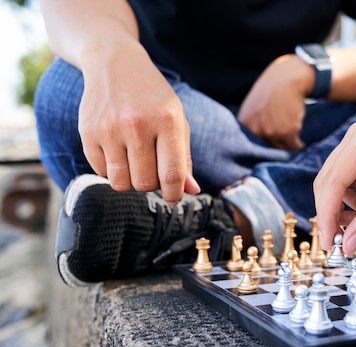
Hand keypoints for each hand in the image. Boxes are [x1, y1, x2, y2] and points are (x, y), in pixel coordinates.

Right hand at [78, 46, 198, 203]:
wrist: (115, 64)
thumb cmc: (153, 98)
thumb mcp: (177, 120)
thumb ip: (184, 158)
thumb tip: (191, 191)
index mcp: (167, 121)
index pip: (172, 174)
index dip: (174, 194)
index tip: (173, 198)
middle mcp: (137, 124)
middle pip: (145, 183)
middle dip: (151, 185)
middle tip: (151, 169)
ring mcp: (109, 128)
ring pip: (121, 183)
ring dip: (130, 181)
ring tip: (134, 162)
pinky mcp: (88, 132)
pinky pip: (101, 172)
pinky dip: (111, 170)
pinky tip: (117, 151)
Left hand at [237, 55, 310, 149]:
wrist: (289, 77)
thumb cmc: (273, 88)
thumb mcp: (253, 104)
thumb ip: (252, 122)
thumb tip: (256, 141)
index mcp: (244, 123)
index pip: (251, 145)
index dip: (263, 147)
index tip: (271, 147)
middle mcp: (255, 129)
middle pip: (266, 149)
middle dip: (275, 148)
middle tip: (283, 145)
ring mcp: (270, 132)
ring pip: (281, 149)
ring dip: (288, 148)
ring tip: (292, 143)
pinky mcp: (286, 132)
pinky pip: (294, 146)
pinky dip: (299, 146)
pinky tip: (301, 143)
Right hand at [313, 120, 355, 254]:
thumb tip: (348, 244)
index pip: (333, 184)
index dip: (327, 216)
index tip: (327, 242)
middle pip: (327, 182)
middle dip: (332, 213)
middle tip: (338, 240)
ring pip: (334, 182)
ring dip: (344, 205)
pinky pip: (345, 177)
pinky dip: (353, 196)